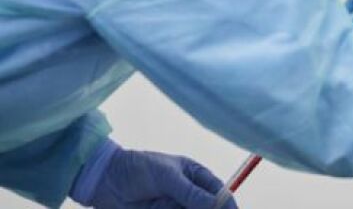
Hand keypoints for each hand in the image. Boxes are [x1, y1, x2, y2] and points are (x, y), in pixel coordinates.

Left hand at [73, 140, 235, 208]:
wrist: (105, 180)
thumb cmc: (138, 168)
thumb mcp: (167, 177)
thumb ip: (190, 192)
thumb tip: (215, 204)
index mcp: (195, 176)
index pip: (219, 192)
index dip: (228, 204)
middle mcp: (188, 194)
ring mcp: (174, 207)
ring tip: (169, 207)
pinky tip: (159, 208)